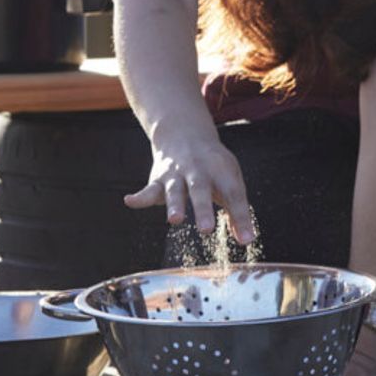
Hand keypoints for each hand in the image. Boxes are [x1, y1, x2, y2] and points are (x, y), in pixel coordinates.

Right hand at [122, 135, 255, 239]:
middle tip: (207, 229)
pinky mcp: (159, 179)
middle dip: (203, 209)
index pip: (233, 194)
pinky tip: (129, 201)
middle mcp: (198, 170)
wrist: (185, 134)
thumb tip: (246, 240)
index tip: (246, 239)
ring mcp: (177, 174)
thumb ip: (236, 210)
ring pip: (175, 189)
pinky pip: (149, 189)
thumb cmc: (214, 166)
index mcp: (221, 170)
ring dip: (174, 204)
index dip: (241, 217)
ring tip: (174, 220)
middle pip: (201, 190)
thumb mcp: (230, 181)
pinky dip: (139, 197)